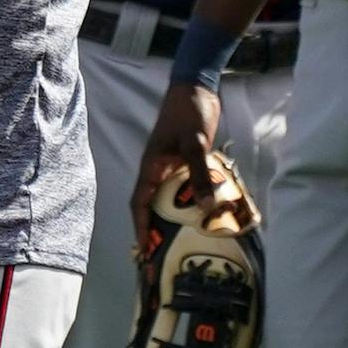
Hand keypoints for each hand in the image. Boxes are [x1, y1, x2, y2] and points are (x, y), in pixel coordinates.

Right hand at [130, 83, 222, 248]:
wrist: (196, 88)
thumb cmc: (188, 114)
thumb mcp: (194, 143)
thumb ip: (198, 173)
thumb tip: (206, 208)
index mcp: (151, 168)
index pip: (140, 204)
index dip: (141, 229)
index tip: (145, 252)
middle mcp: (159, 172)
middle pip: (152, 208)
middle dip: (155, 234)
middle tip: (162, 259)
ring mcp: (173, 168)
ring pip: (170, 201)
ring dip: (174, 221)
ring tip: (184, 245)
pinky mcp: (187, 164)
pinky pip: (187, 190)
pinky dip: (193, 205)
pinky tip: (207, 217)